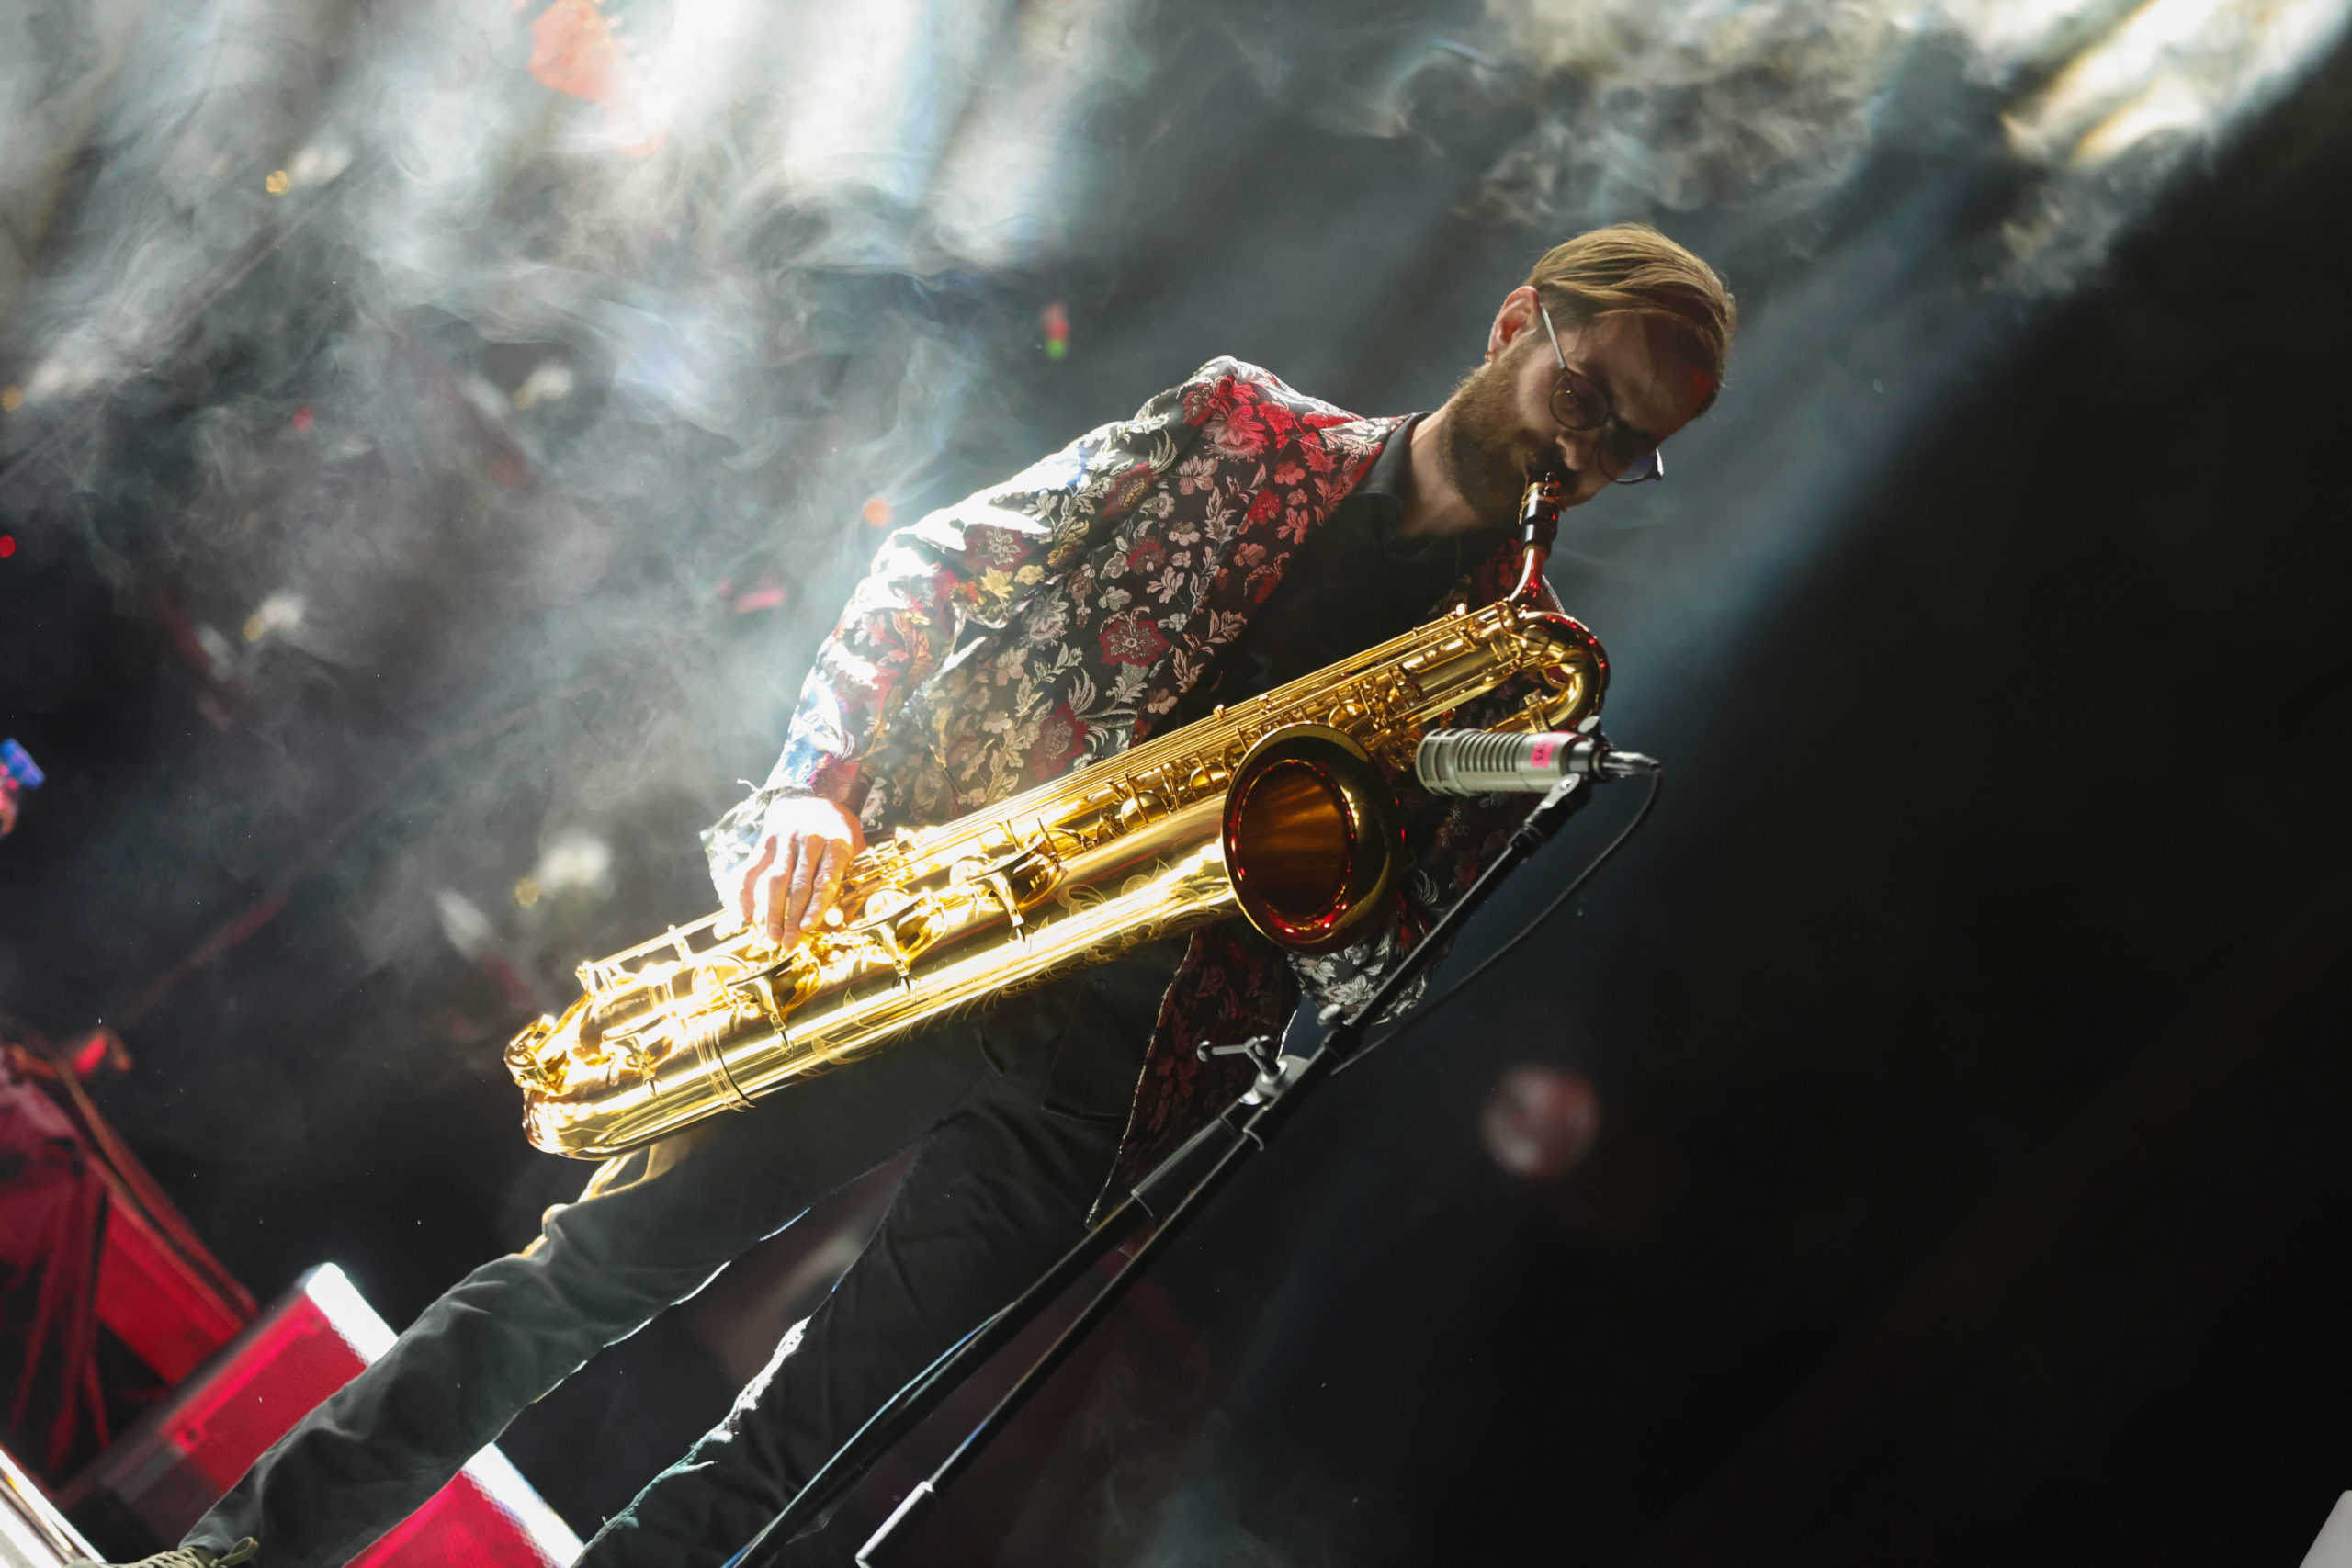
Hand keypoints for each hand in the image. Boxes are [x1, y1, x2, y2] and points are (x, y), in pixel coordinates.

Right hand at [730, 794, 864, 947]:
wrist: (813, 793)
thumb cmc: (837, 828)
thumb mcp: (854, 844)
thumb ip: (846, 874)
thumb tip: (839, 914)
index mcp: (835, 844)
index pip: (824, 879)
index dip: (816, 905)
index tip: (807, 927)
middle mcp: (809, 841)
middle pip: (798, 885)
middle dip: (792, 917)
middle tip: (788, 943)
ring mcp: (786, 841)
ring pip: (775, 880)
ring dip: (772, 911)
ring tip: (771, 936)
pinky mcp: (767, 841)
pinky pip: (753, 869)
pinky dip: (746, 893)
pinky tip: (746, 915)